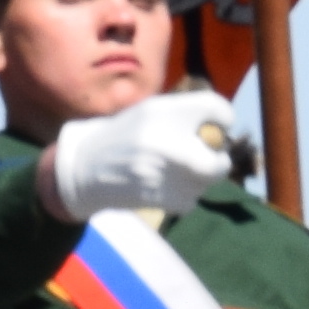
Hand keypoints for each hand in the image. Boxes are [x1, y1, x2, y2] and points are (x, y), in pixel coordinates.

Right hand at [40, 90, 237, 222]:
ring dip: (199, 180)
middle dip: (219, 163)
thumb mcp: (150, 112)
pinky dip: (184, 196)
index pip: (213, 107)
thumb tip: (223, 127)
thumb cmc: (124, 136)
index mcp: (162, 111)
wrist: (84, 167)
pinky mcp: (156, 198)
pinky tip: (166, 186)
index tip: (218, 125)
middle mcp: (164, 140)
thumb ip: (184, 114)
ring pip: (203, 185)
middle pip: (218, 162)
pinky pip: (189, 201)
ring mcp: (161, 172)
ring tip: (178, 171)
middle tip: (212, 159)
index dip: (223, 117)